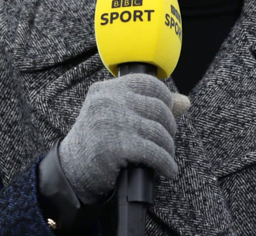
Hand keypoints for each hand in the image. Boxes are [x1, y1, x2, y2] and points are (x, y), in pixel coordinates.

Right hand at [59, 74, 188, 203]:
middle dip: (169, 126)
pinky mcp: (115, 147)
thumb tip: (185, 101)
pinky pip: (153, 152)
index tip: (167, 115)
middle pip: (157, 108)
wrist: (70, 172)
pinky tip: (168, 170)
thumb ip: (149, 105)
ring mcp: (110, 122)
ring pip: (158, 131)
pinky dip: (166, 163)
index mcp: (107, 88)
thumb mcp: (117, 115)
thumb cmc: (97, 141)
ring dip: (168, 147)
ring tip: (168, 156)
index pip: (148, 83)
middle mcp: (107, 100)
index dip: (165, 99)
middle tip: (167, 139)